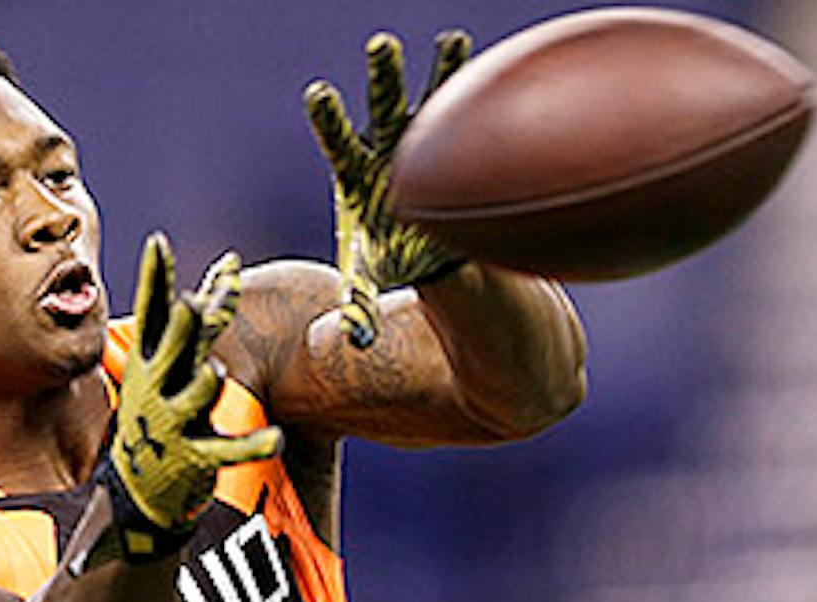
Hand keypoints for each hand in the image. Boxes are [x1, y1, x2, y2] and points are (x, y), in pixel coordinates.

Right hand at [102, 233, 282, 562]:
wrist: (135, 491)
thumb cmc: (159, 414)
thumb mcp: (168, 367)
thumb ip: (200, 321)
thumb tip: (227, 264)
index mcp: (149, 362)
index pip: (152, 312)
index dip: (155, 278)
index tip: (159, 242)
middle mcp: (156, 388)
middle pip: (171, 351)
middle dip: (179, 331)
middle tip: (189, 304)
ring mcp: (173, 424)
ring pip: (194, 398)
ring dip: (203, 387)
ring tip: (213, 374)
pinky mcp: (193, 459)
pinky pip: (227, 450)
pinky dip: (252, 445)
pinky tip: (276, 440)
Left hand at [305, 30, 471, 347]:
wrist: (427, 257)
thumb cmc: (390, 264)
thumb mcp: (370, 283)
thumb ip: (358, 307)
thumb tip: (350, 344)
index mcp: (357, 177)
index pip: (338, 141)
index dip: (330, 118)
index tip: (320, 94)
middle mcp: (388, 150)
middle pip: (384, 108)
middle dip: (384, 77)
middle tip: (382, 46)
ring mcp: (425, 143)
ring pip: (433, 100)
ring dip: (441, 72)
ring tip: (452, 42)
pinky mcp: (457, 146)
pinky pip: (470, 115)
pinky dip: (481, 92)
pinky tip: (496, 68)